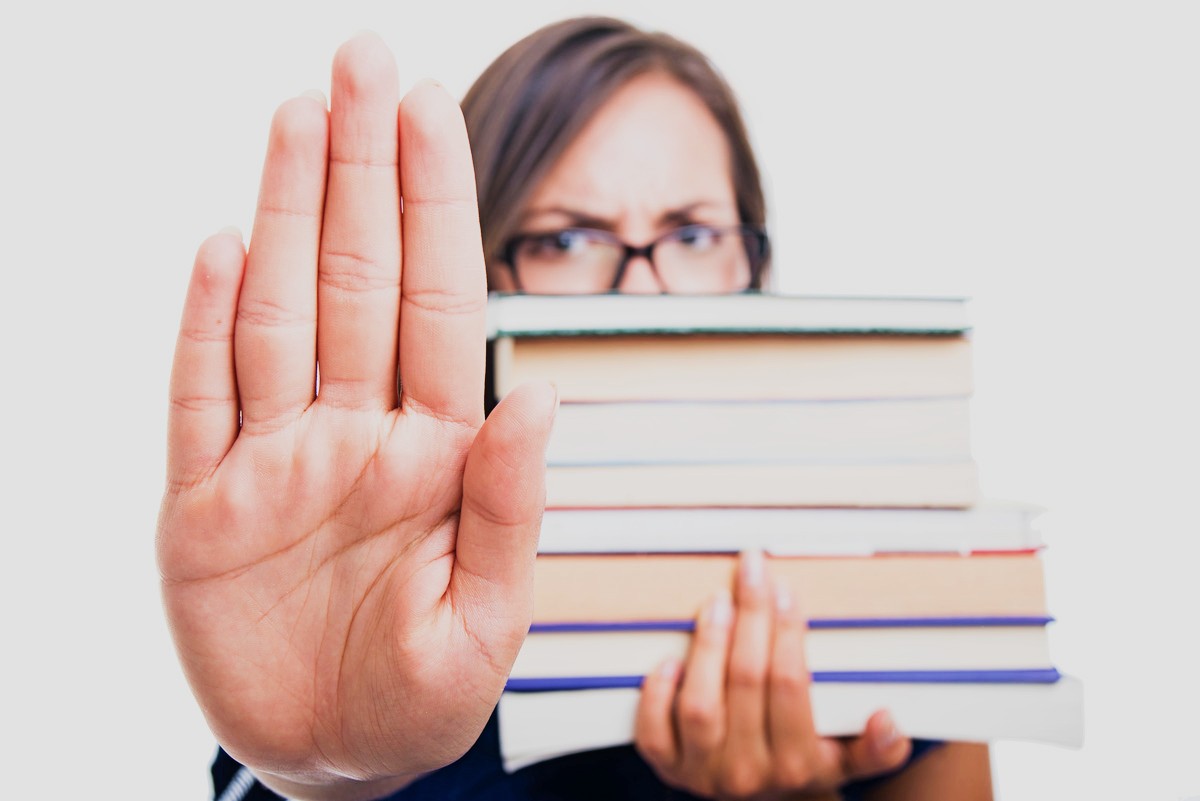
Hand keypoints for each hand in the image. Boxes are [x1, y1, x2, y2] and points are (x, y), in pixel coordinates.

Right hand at [157, 34, 555, 799]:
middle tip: (362, 62)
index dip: (433, 206)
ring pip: (278, 312)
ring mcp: (277, 460)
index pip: (436, 302)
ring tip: (297, 117)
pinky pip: (200, 398)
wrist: (333, 757)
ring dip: (284, 214)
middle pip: (357, 277)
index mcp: (436, 452)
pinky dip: (204, 323)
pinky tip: (220, 244)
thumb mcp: (485, 619)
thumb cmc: (423, 697)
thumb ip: (509, 508)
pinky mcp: (204, 505)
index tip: (431, 111)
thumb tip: (536, 398)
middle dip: (362, 170)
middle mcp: (356, 433)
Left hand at [634, 551, 911, 799]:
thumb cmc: (801, 763)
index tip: (786, 591)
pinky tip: (670, 658)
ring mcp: (702, 772)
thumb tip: (887, 719)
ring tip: (717, 602)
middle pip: (746, 683)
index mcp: (797, 764)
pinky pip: (653, 733)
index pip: (790, 686)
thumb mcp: (845, 760)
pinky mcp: (666, 768)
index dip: (786, 633)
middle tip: (751, 574)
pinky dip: (657, 695)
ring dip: (708, 647)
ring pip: (700, 704)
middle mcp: (748, 772)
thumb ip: (874, 747)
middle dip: (750, 619)